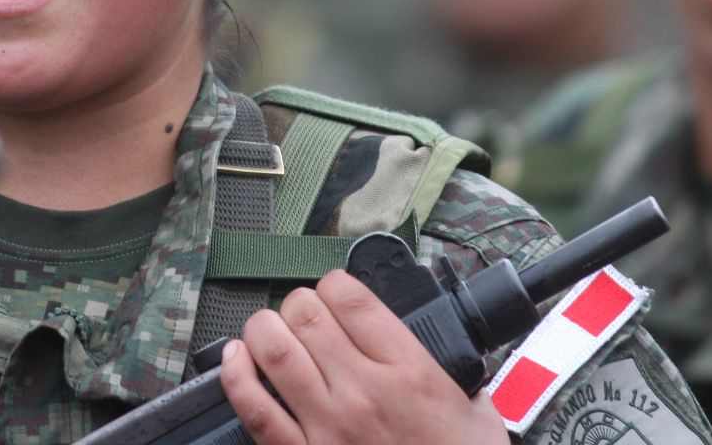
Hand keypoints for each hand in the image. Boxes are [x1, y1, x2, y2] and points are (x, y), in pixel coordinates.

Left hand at [218, 271, 507, 444]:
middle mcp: (363, 394)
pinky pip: (253, 409)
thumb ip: (450, 371)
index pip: (351, 298)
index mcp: (409, 375)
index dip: (334, 285)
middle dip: (298, 304)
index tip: (335, 295)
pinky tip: (235, 359)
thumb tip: (430, 344)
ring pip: (274, 350)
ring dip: (264, 329)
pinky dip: (235, 376)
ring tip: (269, 330)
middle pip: (306, 315)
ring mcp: (327, 427)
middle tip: (303, 315)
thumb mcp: (476, 413)